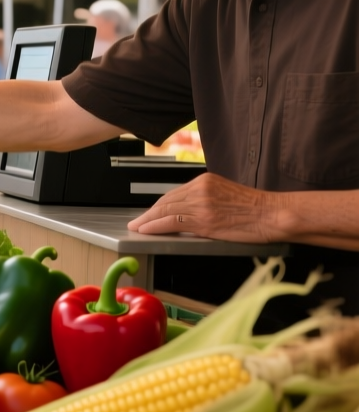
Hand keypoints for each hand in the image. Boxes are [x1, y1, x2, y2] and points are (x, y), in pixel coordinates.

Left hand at [127, 173, 279, 241]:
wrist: (274, 213)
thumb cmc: (257, 208)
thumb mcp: (226, 195)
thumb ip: (205, 198)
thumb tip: (186, 211)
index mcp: (205, 180)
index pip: (174, 193)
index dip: (158, 205)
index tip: (149, 212)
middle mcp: (200, 188)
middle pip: (166, 201)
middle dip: (149, 213)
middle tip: (136, 221)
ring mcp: (201, 203)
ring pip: (165, 211)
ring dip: (148, 221)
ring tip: (137, 228)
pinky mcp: (204, 219)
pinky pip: (172, 222)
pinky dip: (155, 227)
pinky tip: (147, 231)